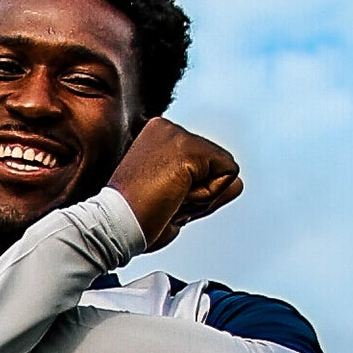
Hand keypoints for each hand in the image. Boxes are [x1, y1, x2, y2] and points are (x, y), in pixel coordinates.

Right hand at [107, 116, 241, 249]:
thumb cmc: (134, 220)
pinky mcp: (189, 148)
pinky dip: (208, 196)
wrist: (113, 225)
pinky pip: (228, 176)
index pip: (203, 164)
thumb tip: (239, 183)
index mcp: (157, 135)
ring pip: (224, 171)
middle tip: (162, 202)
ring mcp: (177, 134)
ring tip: (167, 200)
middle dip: (199, 194)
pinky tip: (176, 196)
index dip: (189, 192)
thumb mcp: (176, 203)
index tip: (157, 199)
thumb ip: (208, 190)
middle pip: (216, 166)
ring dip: (202, 197)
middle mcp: (167, 127)